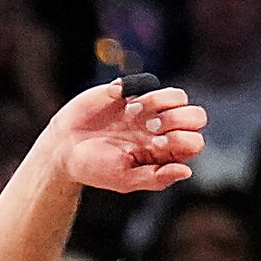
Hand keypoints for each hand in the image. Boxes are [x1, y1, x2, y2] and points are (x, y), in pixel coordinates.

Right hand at [46, 78, 206, 193]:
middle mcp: (162, 129)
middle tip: (149, 126)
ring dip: (158, 101)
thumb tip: (187, 171)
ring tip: (132, 111)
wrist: (63, 147)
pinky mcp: (131, 91)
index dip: (180, 139)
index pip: (195, 141)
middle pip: (197, 116)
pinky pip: (149, 81)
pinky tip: (118, 98)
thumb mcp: (124, 179)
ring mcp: (148, 108)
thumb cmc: (94, 168)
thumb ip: (156, 178)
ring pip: (179, 96)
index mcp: (165, 153)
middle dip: (177, 119)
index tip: (153, 144)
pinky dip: (138, 85)